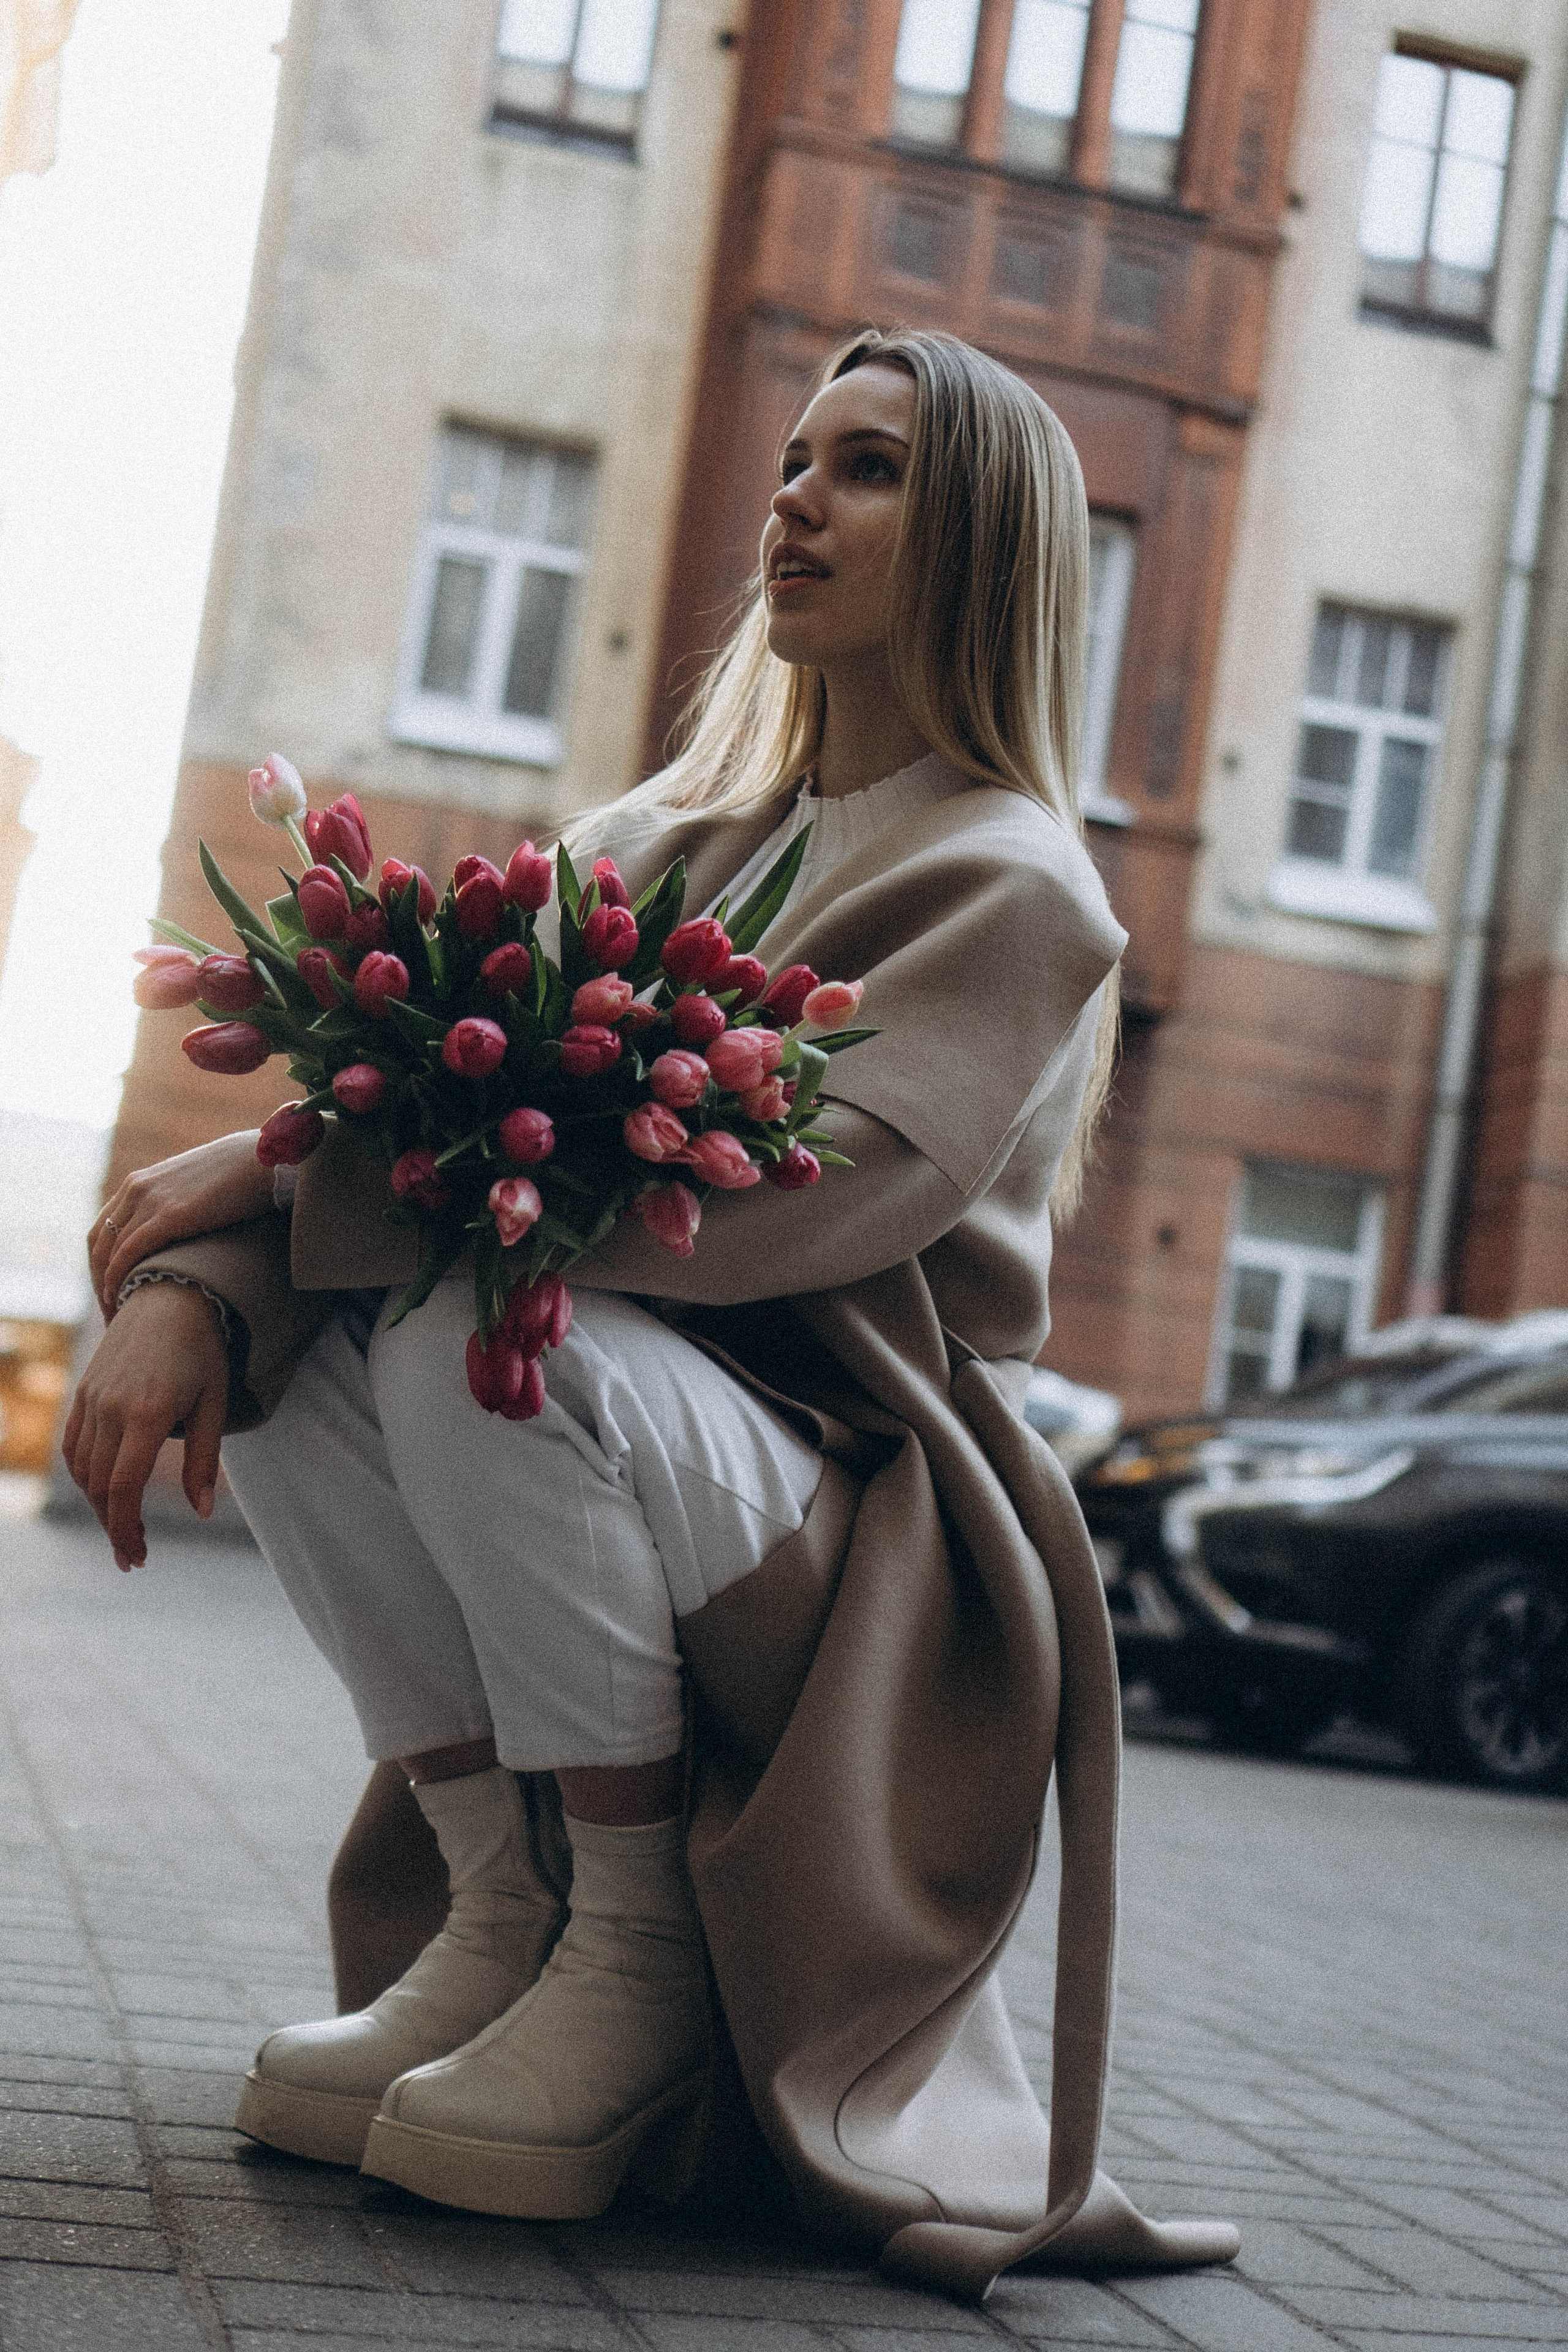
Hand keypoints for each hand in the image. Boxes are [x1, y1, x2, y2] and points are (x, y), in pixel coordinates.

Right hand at [61, 1283, 229, 1569]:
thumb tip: (204, 1511)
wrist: (171, 1297)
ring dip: (99, 1506)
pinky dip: (85, 1476)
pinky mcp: (84, 1391)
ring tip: (123, 1530)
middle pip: (101, 1486)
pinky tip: (105, 1494)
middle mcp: (112, 1406)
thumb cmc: (204, 1351)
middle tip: (134, 1558)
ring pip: (83, 1469)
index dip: (127, 1528)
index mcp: (148, 1412)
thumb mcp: (215, 1403)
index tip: (139, 1556)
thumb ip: (204, 1458)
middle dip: (115, 1528)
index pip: (125, 1487)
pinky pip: (74, 1445)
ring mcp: (92, 1398)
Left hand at [90, 1131, 270, 1318]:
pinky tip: (121, 1299)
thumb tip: (179, 1236)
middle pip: (98, 1243)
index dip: (99, 1264)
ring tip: (116, 1316)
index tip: (109, 1291)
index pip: (102, 1229)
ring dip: (106, 1287)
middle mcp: (135, 1190)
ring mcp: (150, 1201)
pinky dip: (118, 1278)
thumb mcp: (192, 1190)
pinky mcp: (168, 1215)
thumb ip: (175, 1207)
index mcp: (138, 1183)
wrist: (260, 1160)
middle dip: (98, 1280)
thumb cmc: (237, 1177)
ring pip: (109, 1252)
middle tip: (109, 1310)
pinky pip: (128, 1252)